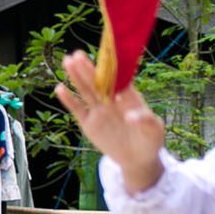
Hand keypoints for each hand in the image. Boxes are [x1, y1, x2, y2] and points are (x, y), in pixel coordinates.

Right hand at [55, 51, 166, 192]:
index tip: (104, 57)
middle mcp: (112, 100)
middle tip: (78, 54)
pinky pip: (77, 109)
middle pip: (98, 82)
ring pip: (86, 91)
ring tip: (67, 62)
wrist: (137, 158)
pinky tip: (60, 88)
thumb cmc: (150, 140)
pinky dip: (68, 99)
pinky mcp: (89, 122)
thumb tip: (130, 116)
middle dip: (88, 68)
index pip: (119, 80)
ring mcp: (99, 110)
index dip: (111, 69)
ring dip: (76, 77)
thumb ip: (146, 121)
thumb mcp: (154, 131)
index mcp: (129, 98)